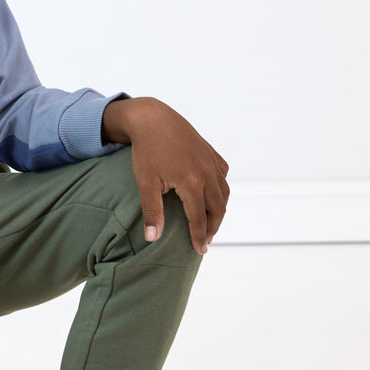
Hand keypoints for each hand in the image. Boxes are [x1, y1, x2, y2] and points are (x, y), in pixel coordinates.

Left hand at [102, 96, 229, 254]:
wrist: (152, 118)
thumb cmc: (146, 150)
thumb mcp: (146, 182)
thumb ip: (152, 211)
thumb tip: (152, 238)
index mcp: (192, 182)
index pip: (198, 218)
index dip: (199, 236)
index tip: (199, 251)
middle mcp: (207, 172)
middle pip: (217, 208)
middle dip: (213, 227)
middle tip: (205, 240)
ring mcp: (211, 161)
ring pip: (223, 192)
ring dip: (219, 209)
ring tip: (210, 222)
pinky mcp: (211, 152)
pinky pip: (222, 175)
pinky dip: (221, 188)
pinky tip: (213, 194)